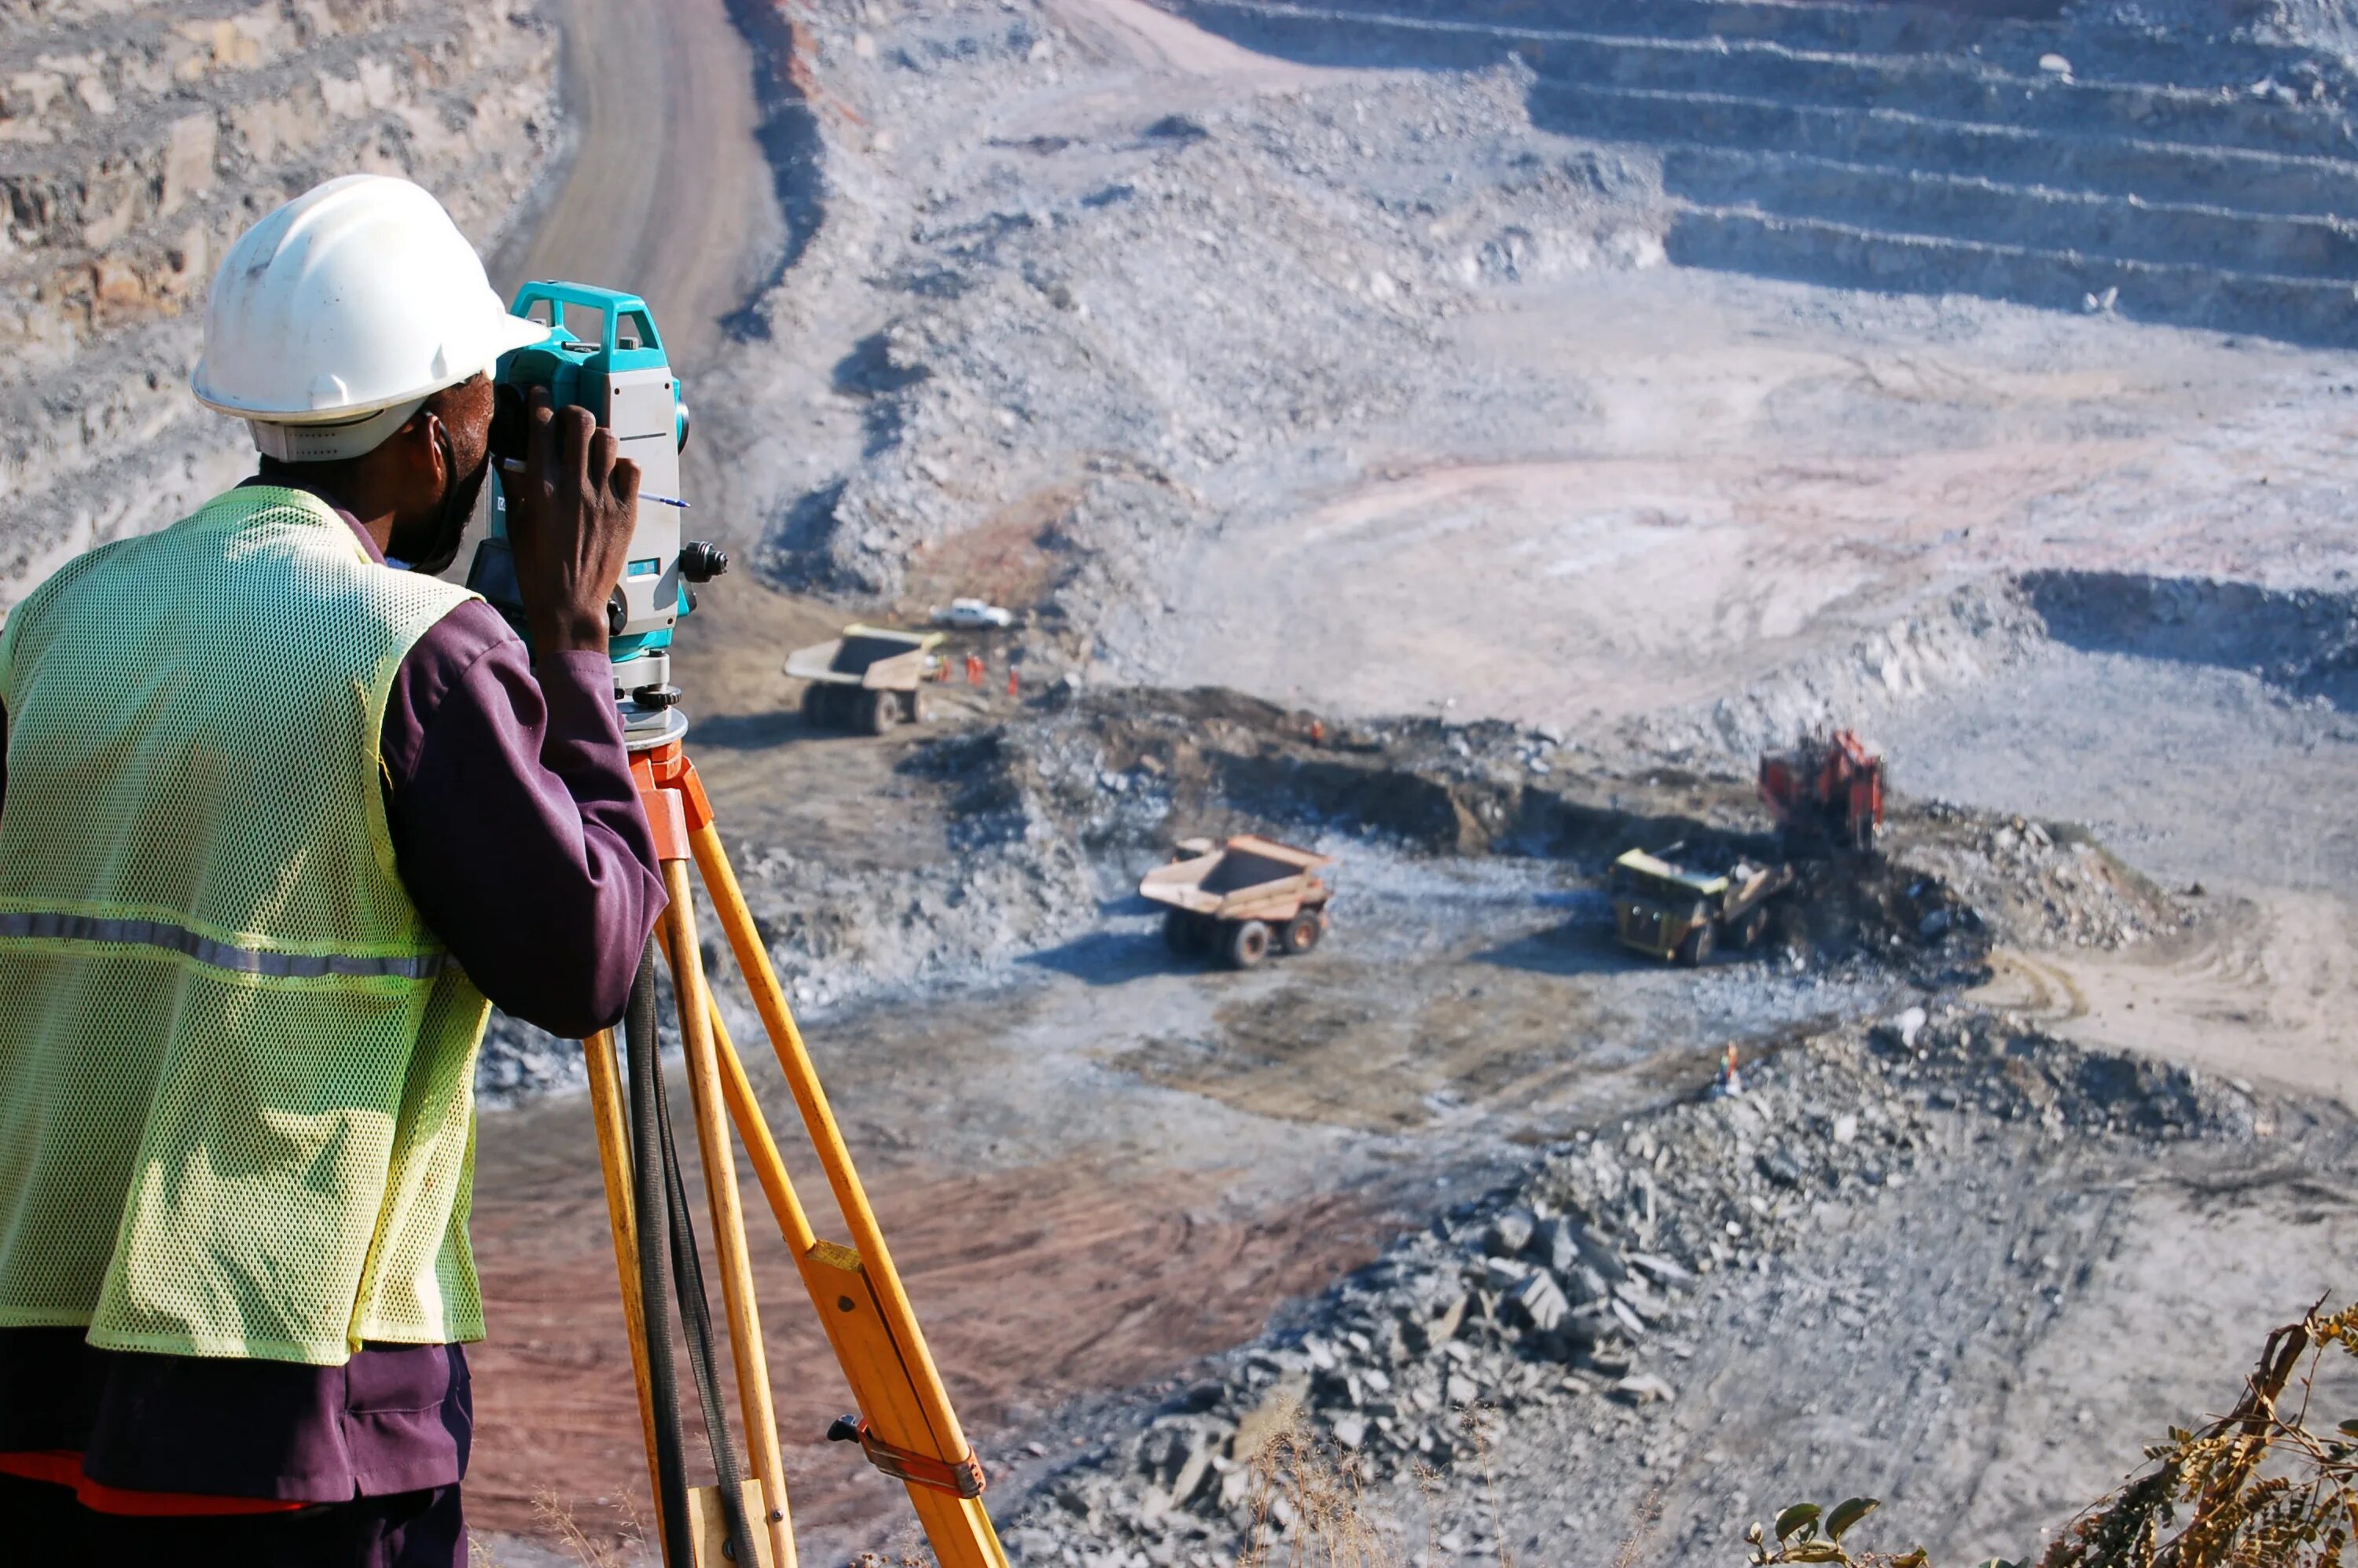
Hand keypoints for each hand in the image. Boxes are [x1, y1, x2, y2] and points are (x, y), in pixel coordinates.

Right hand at [505, 386, 640, 655]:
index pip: (542, 426)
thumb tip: (511, 459)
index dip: (541, 402)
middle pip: (580, 423)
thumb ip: (516, 487)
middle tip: (569, 420)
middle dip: (573, 413)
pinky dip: (623, 464)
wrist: (570, 603)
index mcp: (542, 487)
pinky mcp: (627, 511)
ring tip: (592, 446)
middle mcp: (575, 486)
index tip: (541, 394)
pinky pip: (632, 469)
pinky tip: (613, 472)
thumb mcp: (516, 524)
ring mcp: (604, 497)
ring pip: (609, 440)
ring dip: (598, 436)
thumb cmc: (539, 569)